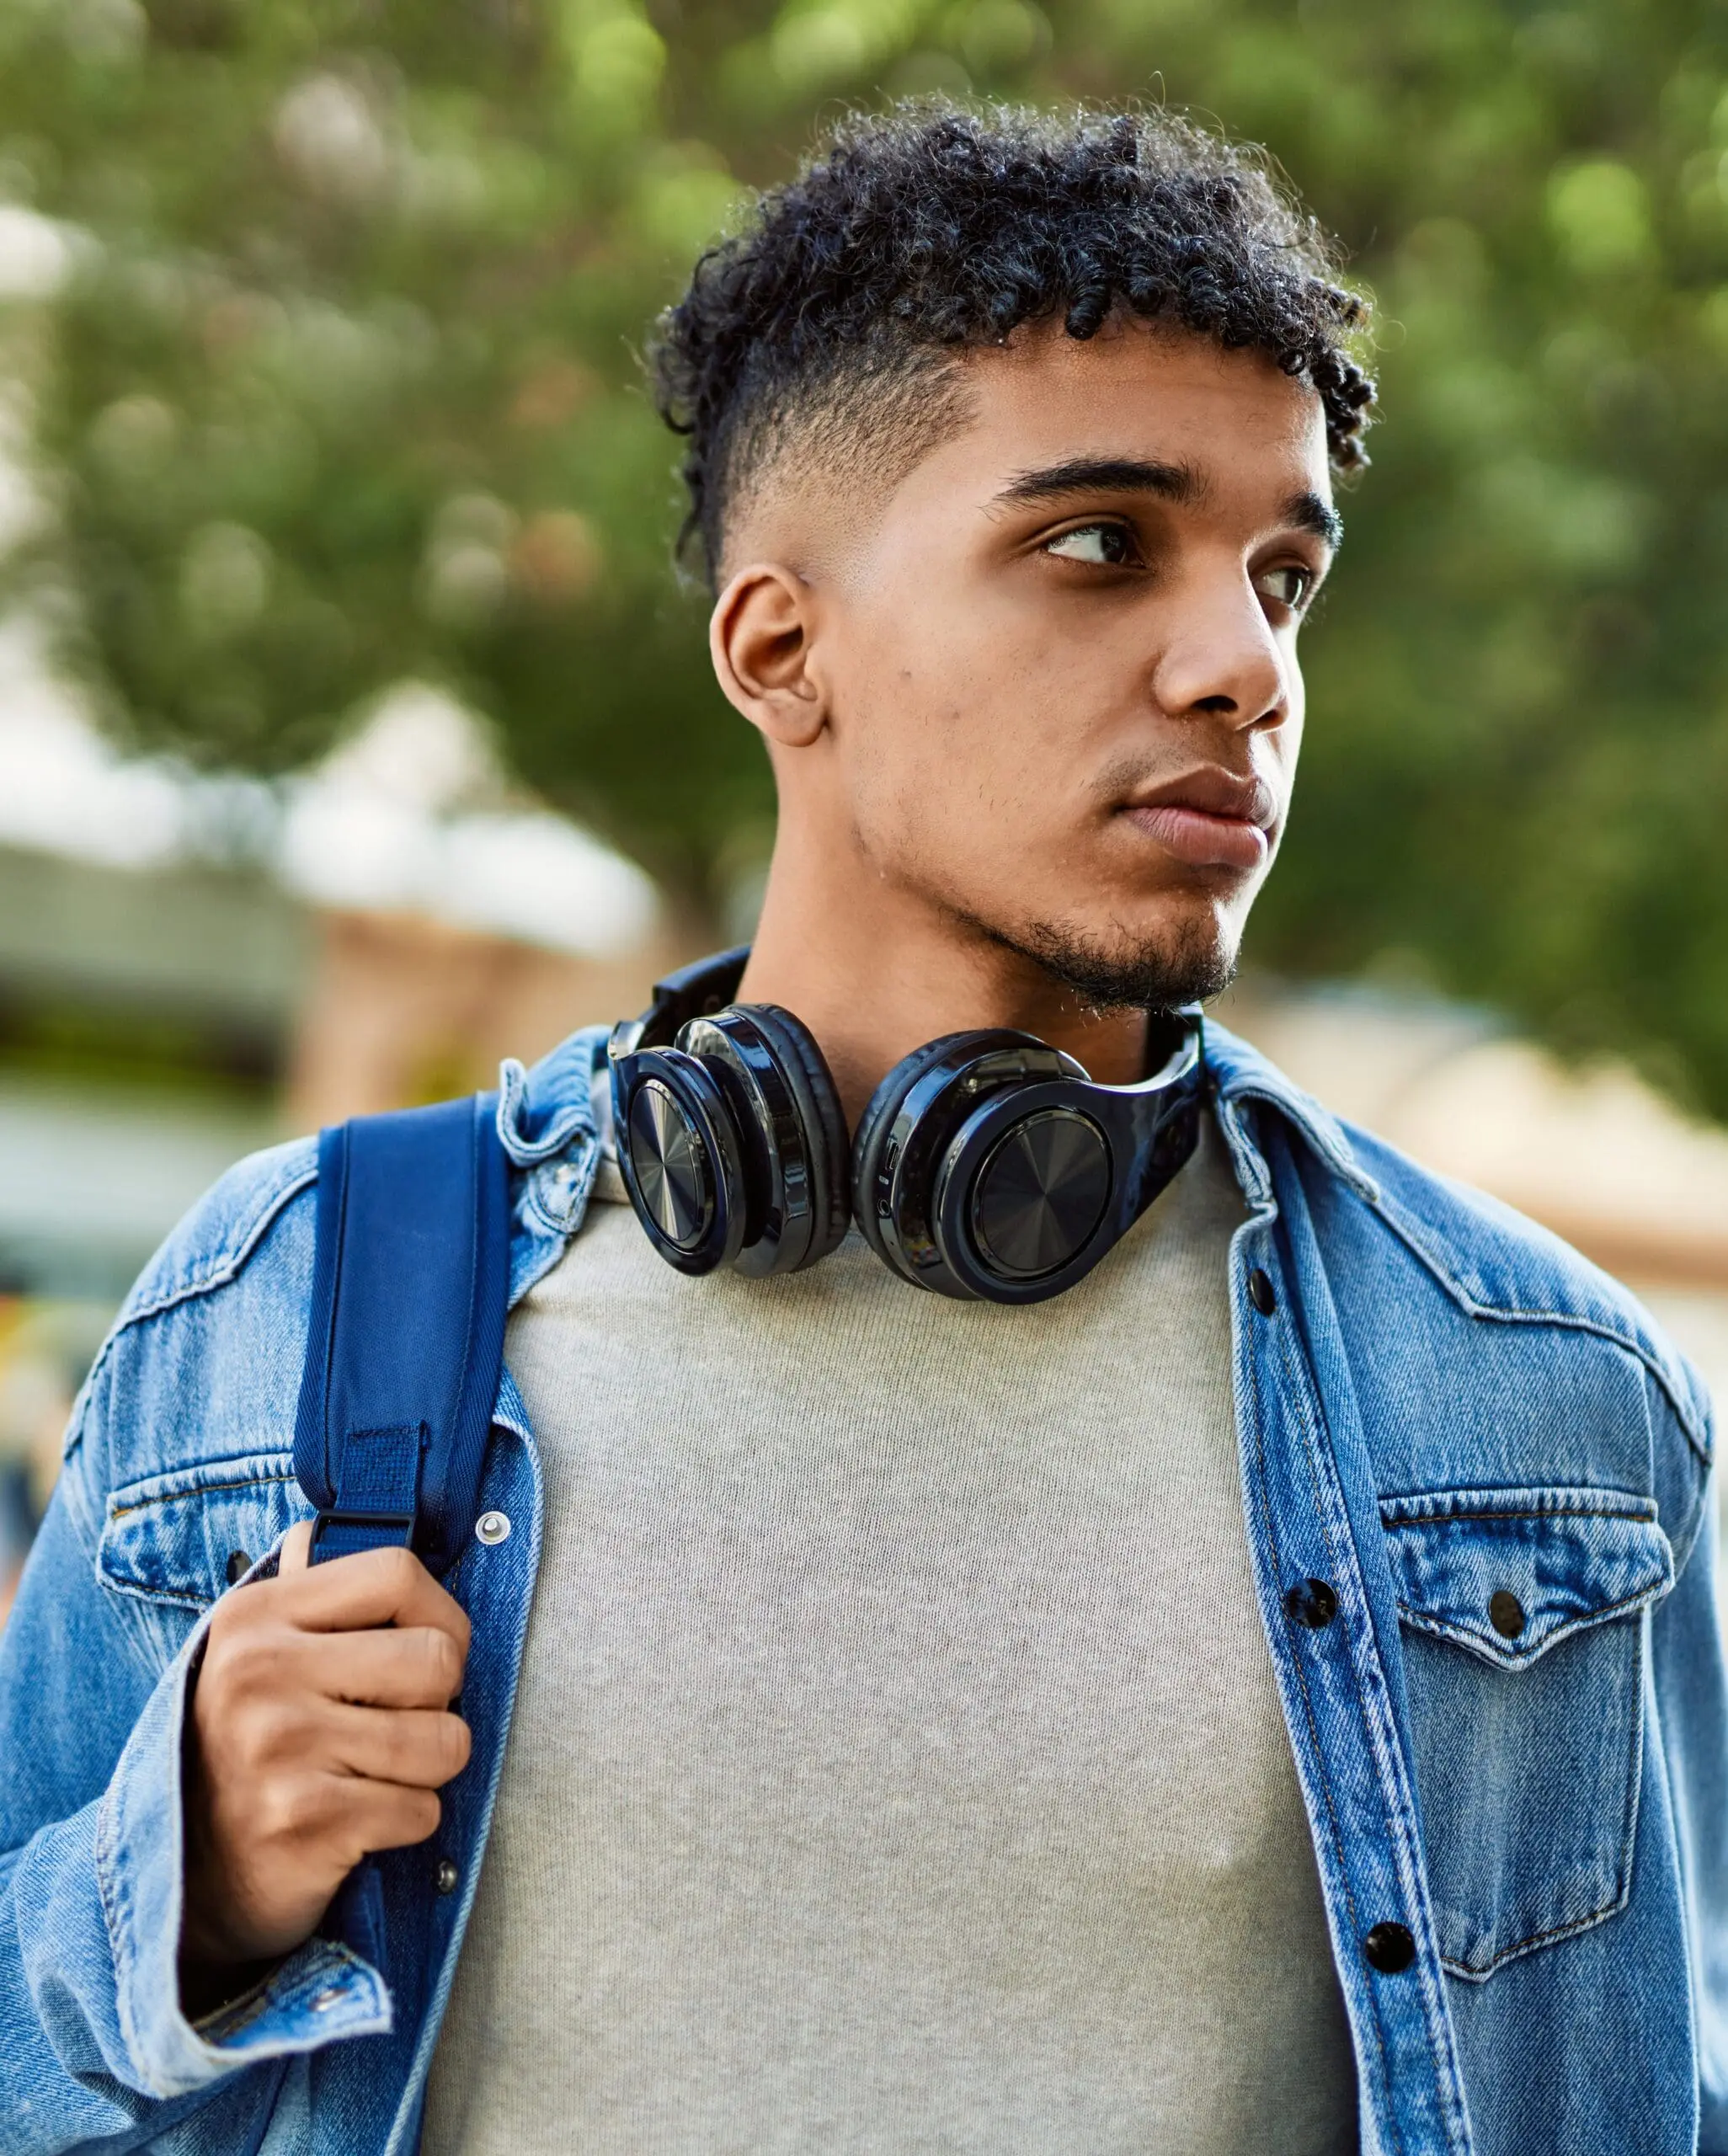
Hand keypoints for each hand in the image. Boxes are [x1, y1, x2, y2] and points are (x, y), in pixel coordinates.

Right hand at [179, 1524, 471, 1995]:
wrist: (186, 1876)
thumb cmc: (246, 1749)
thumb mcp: (255, 1656)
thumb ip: (306, 1595)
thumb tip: (329, 1529)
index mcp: (256, 1616)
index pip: (398, 1572)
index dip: (441, 1613)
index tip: (429, 1648)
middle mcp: (260, 1673)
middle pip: (437, 1658)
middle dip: (439, 1701)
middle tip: (398, 1721)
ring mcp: (279, 1748)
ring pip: (444, 1741)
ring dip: (428, 1768)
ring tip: (377, 1772)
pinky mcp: (303, 1822)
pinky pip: (422, 1810)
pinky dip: (408, 1821)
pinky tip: (359, 1821)